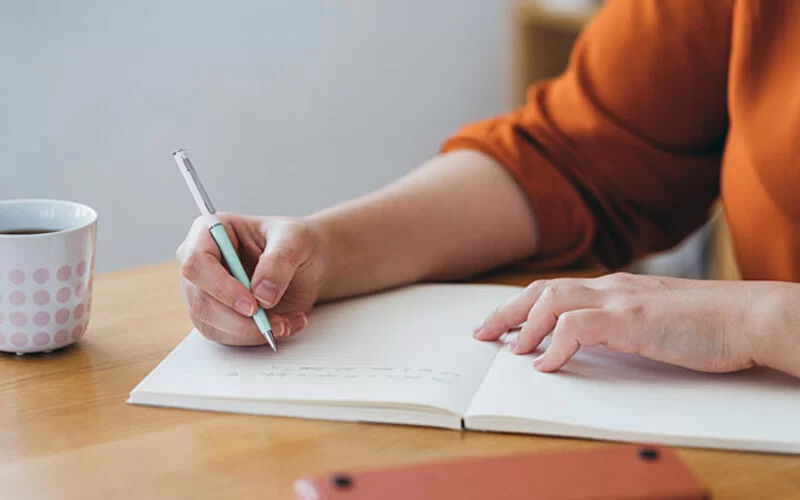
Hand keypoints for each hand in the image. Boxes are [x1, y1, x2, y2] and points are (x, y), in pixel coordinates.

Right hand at [177, 213, 327, 345]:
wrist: (307, 264)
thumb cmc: (296, 242)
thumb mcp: (295, 239)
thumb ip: (279, 261)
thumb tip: (261, 294)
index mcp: (210, 231)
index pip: (197, 263)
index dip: (221, 287)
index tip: (253, 305)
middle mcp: (201, 262)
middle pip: (201, 301)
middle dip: (240, 320)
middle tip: (276, 323)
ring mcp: (205, 291)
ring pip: (212, 324)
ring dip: (251, 332)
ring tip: (287, 323)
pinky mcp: (216, 315)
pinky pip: (226, 336)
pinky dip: (256, 338)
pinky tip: (284, 325)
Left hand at [472, 272, 780, 373]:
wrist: (749, 316)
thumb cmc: (709, 324)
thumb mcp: (654, 321)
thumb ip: (620, 325)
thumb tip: (585, 342)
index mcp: (616, 287)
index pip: (556, 289)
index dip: (523, 304)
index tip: (502, 323)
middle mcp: (612, 287)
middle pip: (542, 290)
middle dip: (508, 310)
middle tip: (483, 332)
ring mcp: (621, 300)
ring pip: (552, 300)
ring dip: (525, 325)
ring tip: (509, 349)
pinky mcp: (632, 319)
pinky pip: (578, 327)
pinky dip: (555, 344)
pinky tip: (546, 364)